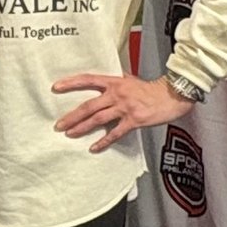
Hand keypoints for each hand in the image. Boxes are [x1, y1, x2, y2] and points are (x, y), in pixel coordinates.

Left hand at [51, 71, 180, 148]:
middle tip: (59, 124)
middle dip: (72, 116)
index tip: (56, 87)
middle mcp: (117, 94)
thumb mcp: (130, 79)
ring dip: (82, 128)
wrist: (171, 95)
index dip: (71, 83)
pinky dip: (104, 141)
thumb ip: (115, 80)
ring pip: (98, 119)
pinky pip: (115, 133)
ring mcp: (125, 107)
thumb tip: (102, 81)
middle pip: (89, 105)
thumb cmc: (151, 89)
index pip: (88, 80)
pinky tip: (94, 147)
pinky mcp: (133, 120)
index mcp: (114, 82)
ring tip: (70, 134)